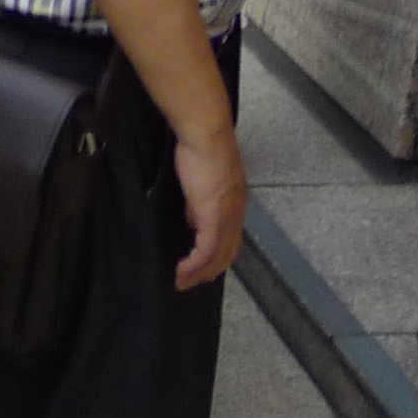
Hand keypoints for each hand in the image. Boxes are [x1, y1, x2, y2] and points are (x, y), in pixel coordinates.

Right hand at [172, 126, 246, 289]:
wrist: (206, 134)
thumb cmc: (202, 147)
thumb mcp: (203, 178)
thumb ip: (200, 200)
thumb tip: (193, 219)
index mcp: (236, 202)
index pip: (231, 237)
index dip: (218, 255)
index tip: (201, 266)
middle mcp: (236, 213)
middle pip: (228, 252)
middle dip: (210, 271)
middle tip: (191, 281)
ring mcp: (227, 216)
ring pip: (218, 256)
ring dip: (200, 274)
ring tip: (182, 282)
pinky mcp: (213, 217)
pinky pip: (205, 250)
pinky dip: (194, 265)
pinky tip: (181, 272)